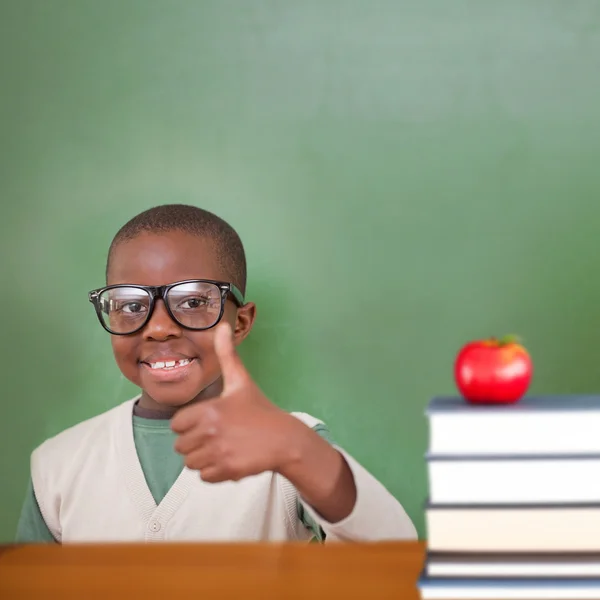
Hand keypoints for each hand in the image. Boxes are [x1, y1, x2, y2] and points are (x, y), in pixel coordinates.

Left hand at [171, 322, 305, 482]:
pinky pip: (204, 477)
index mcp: (209, 410)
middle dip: (196, 442)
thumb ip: (227, 354)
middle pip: (181, 446)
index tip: (208, 421)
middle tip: (218, 435)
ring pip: (190, 463)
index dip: (190, 423)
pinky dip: (214, 472)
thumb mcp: (241, 381)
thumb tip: (222, 325)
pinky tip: (229, 459)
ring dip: (203, 458)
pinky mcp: (227, 471)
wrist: (285, 439)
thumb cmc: (260, 409)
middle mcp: (210, 432)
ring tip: (223, 447)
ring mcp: (218, 453)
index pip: (176, 424)